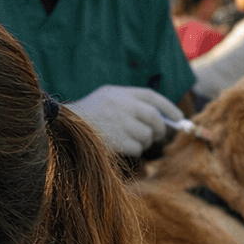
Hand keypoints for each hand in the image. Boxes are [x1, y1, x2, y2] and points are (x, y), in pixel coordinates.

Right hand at [65, 85, 183, 156]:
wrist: (64, 127)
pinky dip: (134, 150)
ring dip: (144, 141)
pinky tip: (123, 147)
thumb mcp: (106, 97)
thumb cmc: (88, 114)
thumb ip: (130, 102)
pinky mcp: (116, 140)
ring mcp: (119, 123)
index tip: (179, 118)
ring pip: (146, 135)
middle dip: (160, 129)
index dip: (169, 108)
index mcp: (119, 92)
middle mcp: (122, 105)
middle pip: (154, 118)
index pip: (152, 97)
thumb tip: (161, 118)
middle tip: (157, 135)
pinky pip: (137, 148)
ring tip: (132, 140)